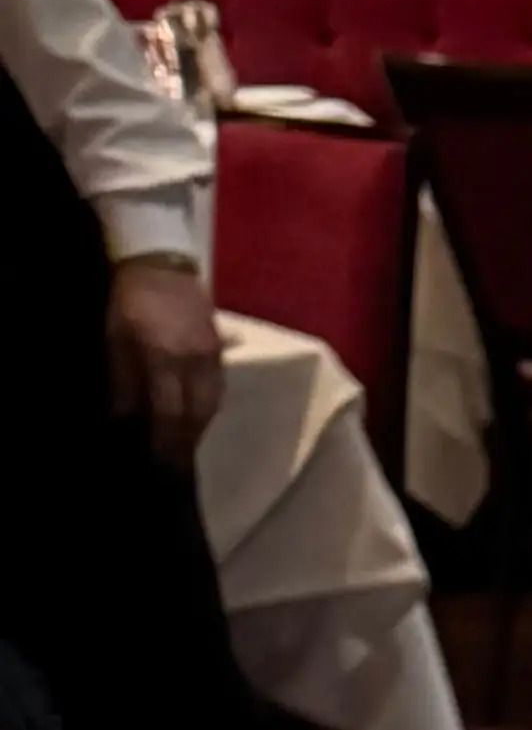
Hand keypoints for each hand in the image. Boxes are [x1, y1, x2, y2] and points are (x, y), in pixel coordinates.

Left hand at [105, 258, 222, 468]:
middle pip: (197, 416)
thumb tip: (123, 420)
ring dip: (198, 430)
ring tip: (184, 447)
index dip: (164, 443)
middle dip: (185, 444)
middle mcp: (194, 363)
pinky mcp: (219, 349)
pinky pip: (217, 389)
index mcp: (164, 358)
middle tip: (174, 468)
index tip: (157, 466)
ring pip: (211, 405)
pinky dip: (206, 409)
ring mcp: (211, 357)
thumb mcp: (115, 338)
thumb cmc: (130, 301)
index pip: (168, 413)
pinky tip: (196, 417)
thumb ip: (122, 380)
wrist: (161, 262)